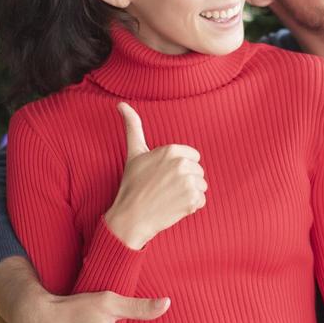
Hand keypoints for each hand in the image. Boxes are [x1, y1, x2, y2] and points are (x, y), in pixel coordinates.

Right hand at [104, 102, 206, 248]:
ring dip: (189, 194)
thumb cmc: (132, 185)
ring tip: (169, 197)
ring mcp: (188, 183)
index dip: (180, 167)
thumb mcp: (133, 152)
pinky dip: (191, 206)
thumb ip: (133, 126)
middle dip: (185, 180)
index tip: (164, 176)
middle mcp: (182, 164)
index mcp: (171, 150)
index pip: (193, 157)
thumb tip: (121, 104)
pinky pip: (202, 201)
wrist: (131, 218)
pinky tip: (174, 207)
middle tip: (165, 188)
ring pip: (201, 186)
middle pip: (198, 171)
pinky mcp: (193, 200)